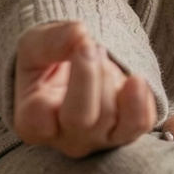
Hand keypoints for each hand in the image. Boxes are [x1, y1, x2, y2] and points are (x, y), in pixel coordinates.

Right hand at [14, 21, 156, 157]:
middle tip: (95, 47)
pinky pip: (140, 124)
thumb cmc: (48, 61)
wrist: (74, 71)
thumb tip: (79, 34)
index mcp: (32, 121)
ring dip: (112, 78)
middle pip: (82, 118)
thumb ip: (51, 40)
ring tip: (103, 58)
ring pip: (111, 118)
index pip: (43, 116)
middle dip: (94, 76)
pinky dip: (142, 99)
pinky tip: (135, 78)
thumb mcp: (36, 44)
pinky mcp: (124, 134)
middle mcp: (63, 138)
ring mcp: (96, 139)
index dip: (71, 78)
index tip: (84, 43)